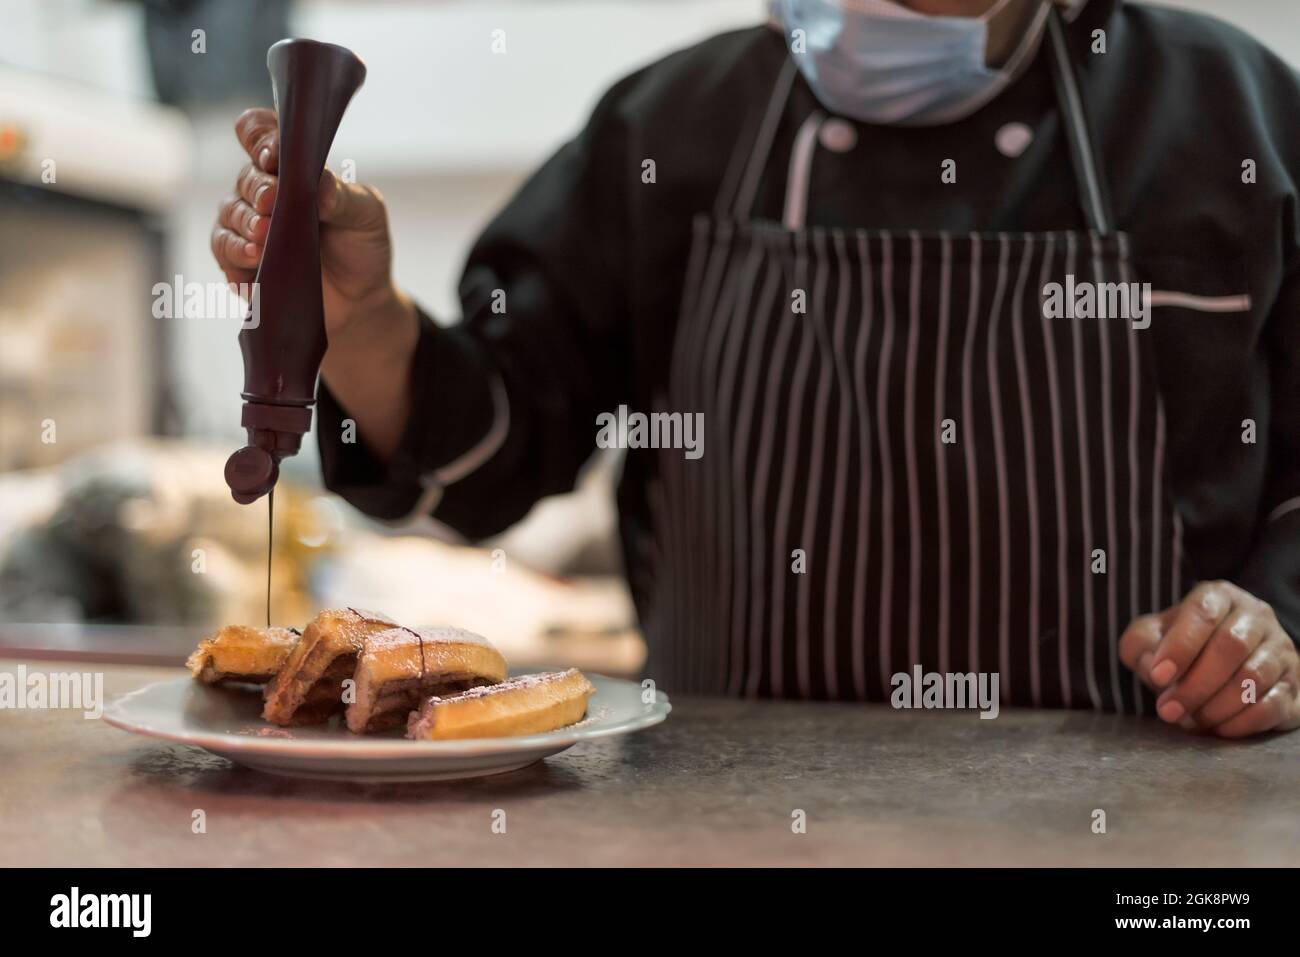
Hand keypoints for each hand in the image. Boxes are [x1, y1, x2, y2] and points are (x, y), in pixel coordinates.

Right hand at [210, 107, 398, 338]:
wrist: (360, 300)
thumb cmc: (362, 246)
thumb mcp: (367, 215)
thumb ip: (343, 196)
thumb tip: (318, 182)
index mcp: (293, 169)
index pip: (261, 133)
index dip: (260, 136)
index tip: (272, 155)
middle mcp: (265, 191)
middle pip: (246, 177)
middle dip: (258, 188)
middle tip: (272, 201)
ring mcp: (249, 224)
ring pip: (230, 211)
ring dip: (246, 221)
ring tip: (265, 234)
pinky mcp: (239, 259)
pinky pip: (223, 248)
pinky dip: (236, 250)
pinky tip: (255, 256)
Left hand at [1120, 581, 1299, 737]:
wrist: (1221, 664)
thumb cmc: (1180, 647)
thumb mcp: (1149, 638)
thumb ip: (1140, 645)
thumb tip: (1154, 667)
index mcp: (1219, 596)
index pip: (1202, 613)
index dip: (1180, 646)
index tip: (1159, 676)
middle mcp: (1256, 617)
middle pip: (1230, 646)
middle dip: (1195, 684)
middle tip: (1168, 710)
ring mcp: (1281, 650)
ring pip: (1254, 676)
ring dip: (1216, 706)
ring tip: (1189, 720)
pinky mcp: (1293, 685)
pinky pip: (1273, 705)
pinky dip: (1241, 722)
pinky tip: (1217, 729)